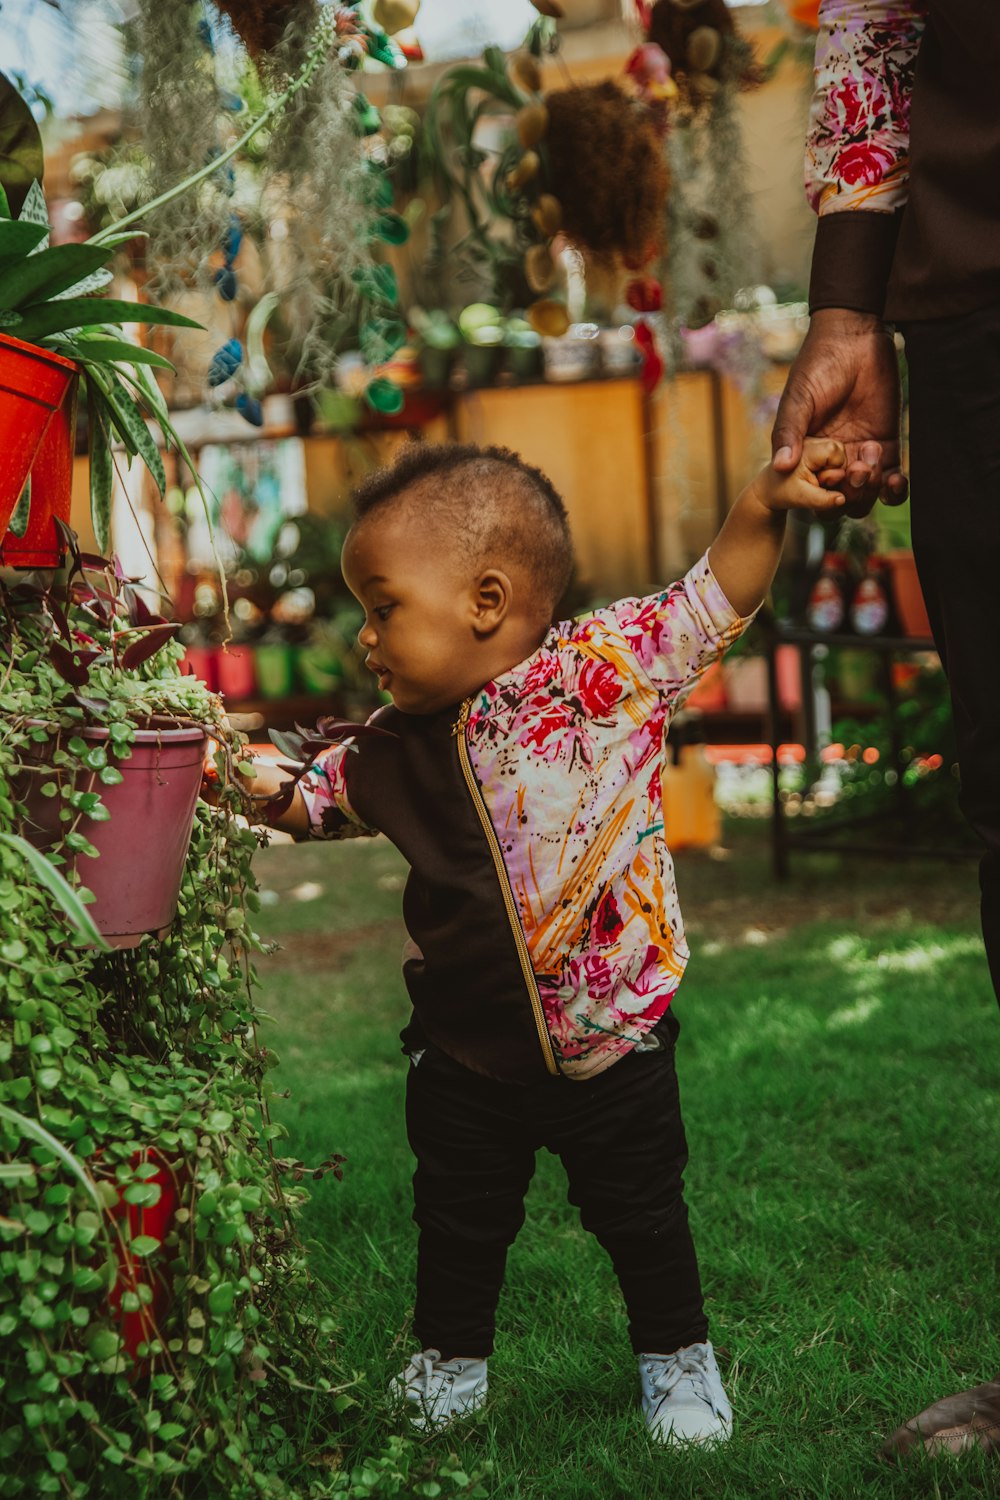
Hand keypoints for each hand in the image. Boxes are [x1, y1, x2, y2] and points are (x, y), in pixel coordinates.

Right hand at [771, 309, 907, 515]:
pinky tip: (895, 481)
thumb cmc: (818, 364)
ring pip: (867, 495)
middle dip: (849, 494)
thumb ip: (789, 432)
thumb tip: (779, 467)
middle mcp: (832, 459)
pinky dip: (895, 490)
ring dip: (871, 490)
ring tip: (870, 460)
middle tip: (855, 468)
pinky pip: (892, 480)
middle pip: (840, 500)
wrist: (854, 336)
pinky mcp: (887, 444)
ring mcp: (860, 453)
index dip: (819, 496)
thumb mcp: (798, 399)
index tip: (829, 476)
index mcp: (806, 454)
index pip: (809, 493)